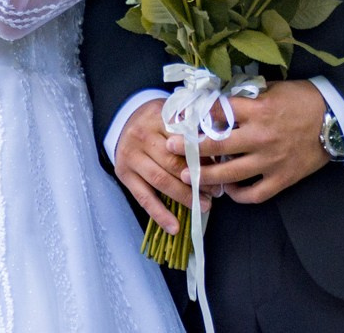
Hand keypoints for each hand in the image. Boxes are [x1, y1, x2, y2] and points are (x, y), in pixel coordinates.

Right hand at [113, 98, 206, 234]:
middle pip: (173, 162)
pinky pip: (143, 198)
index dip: (204, 157)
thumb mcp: (173, 115)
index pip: (185, 140)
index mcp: (158, 118)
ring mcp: (131, 156)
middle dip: (198, 180)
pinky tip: (174, 227)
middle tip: (216, 192)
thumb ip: (192, 131)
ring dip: (184, 197)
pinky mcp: (124, 175)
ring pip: (161, 181)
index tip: (220, 171)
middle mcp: (142, 136)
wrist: (123, 121)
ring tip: (204, 206)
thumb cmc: (156, 121)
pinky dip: (160, 215)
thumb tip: (217, 158)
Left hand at [171, 79, 330, 205]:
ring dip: (206, 175)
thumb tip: (221, 99)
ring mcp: (271, 160)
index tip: (179, 118)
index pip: (218, 112)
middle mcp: (260, 136)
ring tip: (189, 176)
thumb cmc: (304, 99)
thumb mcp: (274, 88)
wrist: (336, 118)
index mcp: (258, 110)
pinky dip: (239, 195)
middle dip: (189, 147)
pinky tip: (228, 191)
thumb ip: (247, 96)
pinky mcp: (282, 178)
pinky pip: (255, 193)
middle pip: (216, 145)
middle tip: (169, 148)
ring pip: (230, 173)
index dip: (195, 115)